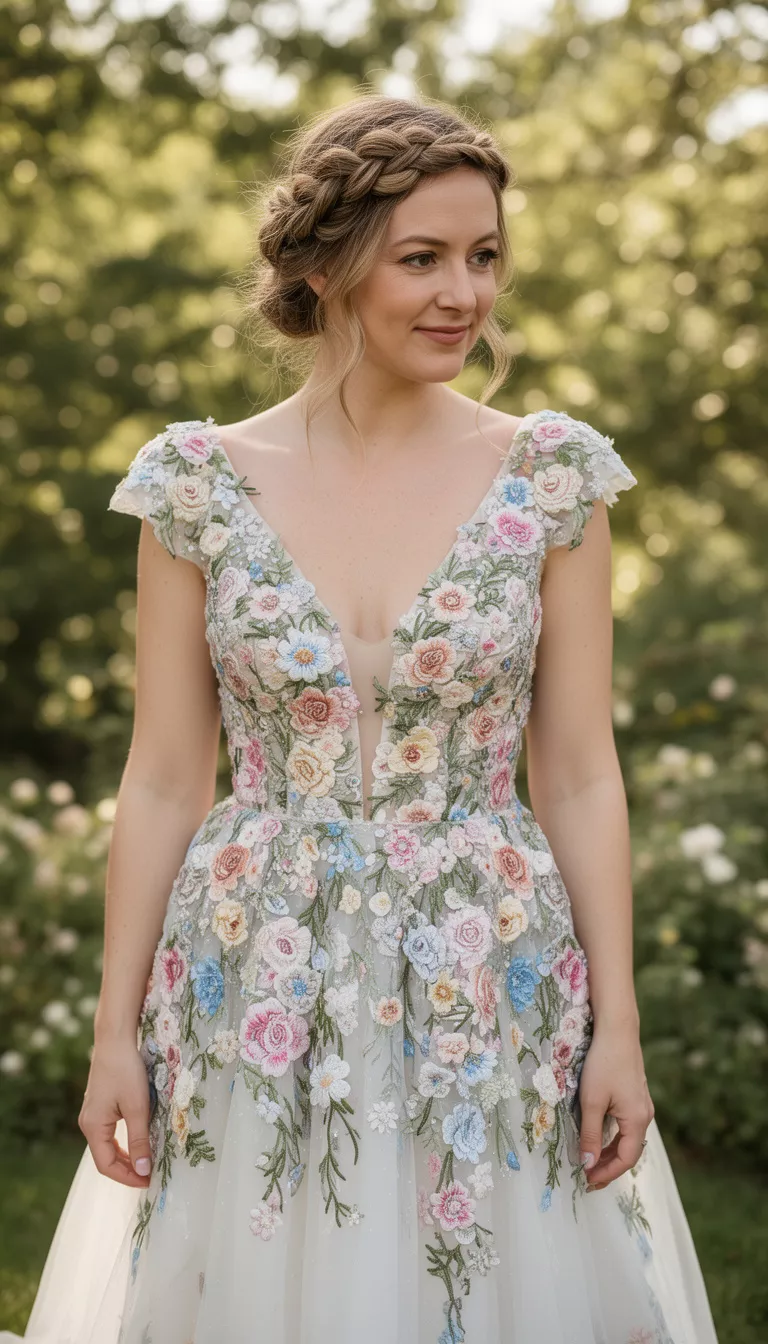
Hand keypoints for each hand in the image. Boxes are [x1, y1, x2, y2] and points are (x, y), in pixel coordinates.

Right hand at [78, 1037, 152, 1187]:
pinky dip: (123, 1143)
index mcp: (93, 1127)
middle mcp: (88, 1123)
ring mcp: (92, 1114)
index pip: (106, 1165)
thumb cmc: (126, 1071)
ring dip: (126, 1157)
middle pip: (105, 1158)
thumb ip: (140, 1140)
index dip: (127, 1177)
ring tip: (147, 1163)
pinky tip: (138, 1143)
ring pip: (107, 1146)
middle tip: (150, 1175)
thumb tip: (143, 1170)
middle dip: (127, 1170)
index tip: (149, 1181)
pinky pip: (109, 1134)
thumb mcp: (137, 1107)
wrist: (115, 1040)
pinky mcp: (99, 1106)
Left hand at [577, 1023, 653, 1190]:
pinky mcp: (636, 1096)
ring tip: (590, 1162)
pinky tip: (599, 1138)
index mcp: (637, 1120)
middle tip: (587, 1177)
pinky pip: (627, 1126)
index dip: (606, 1173)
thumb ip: (591, 1134)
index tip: (587, 1181)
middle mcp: (644, 1115)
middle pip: (629, 1152)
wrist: (617, 1030)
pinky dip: (613, 1138)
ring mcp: (642, 1105)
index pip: (625, 1160)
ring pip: (628, 1139)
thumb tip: (587, 1163)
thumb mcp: (592, 1101)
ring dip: (610, 1152)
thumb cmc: (603, 1064)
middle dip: (608, 1167)